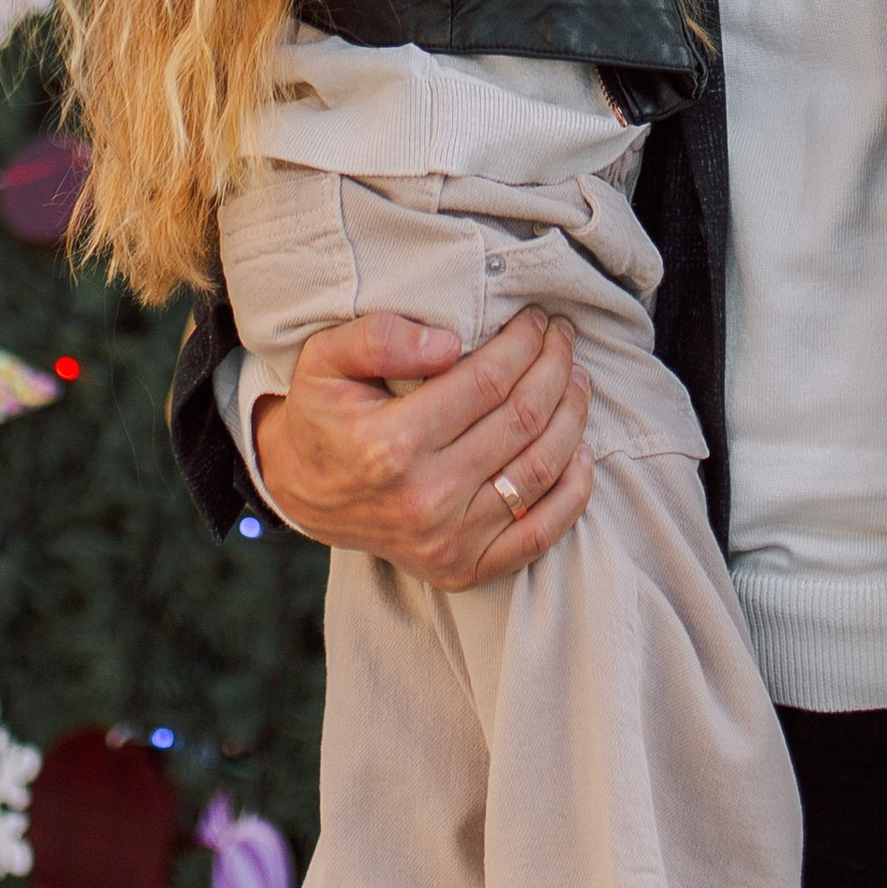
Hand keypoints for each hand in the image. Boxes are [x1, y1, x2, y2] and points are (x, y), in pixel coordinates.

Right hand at [252, 307, 594, 589]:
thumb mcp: (324, 360)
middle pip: (522, 421)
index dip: (523, 344)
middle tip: (563, 337)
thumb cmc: (323, 416)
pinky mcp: (464, 568)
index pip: (487, 382)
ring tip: (576, 378)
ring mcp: (448, 541)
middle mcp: (425, 499)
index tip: (536, 319)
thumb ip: (377, 338)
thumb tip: (448, 344)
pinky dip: (573, 493)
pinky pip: (539, 535)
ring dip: (572, 417)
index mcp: (390, 445)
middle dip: (555, 368)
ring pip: (539, 471)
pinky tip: (582, 452)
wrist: (303, 492)